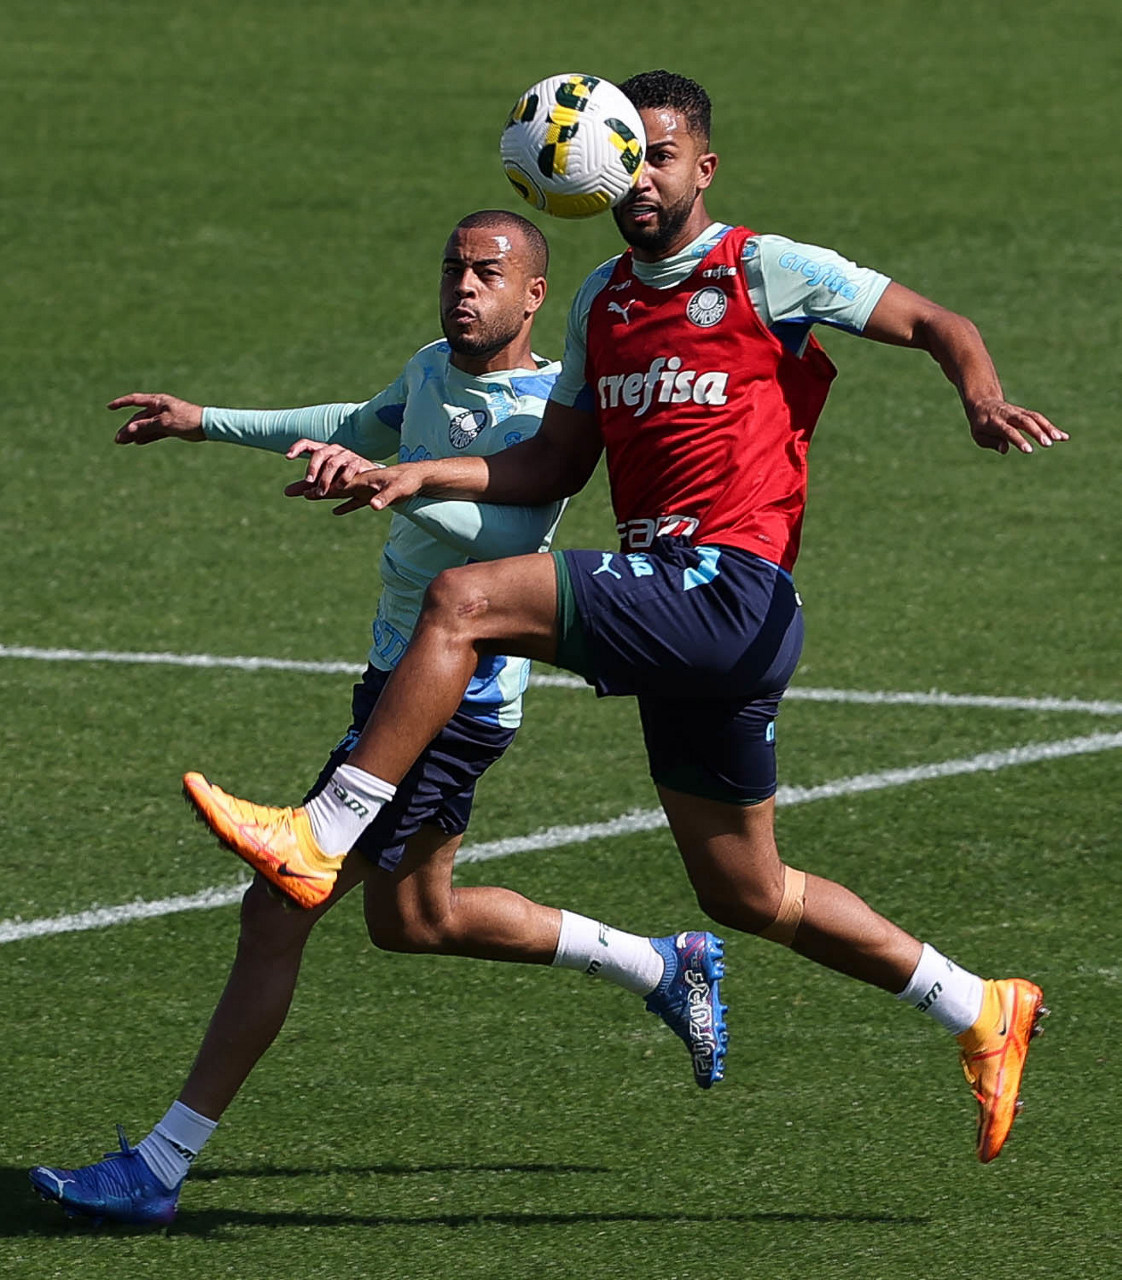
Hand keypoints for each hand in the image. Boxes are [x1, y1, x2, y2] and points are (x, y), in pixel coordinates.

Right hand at [108, 392, 204, 443]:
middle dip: (128, 428)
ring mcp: (164, 418)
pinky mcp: (170, 428)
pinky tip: (138, 442)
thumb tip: (130, 428)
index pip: (135, 400)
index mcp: (157, 401)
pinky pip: (154, 432)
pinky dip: (147, 436)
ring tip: (123, 442)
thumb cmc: (187, 420)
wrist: (206, 426)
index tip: (110, 407)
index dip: (121, 403)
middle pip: (139, 417)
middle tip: (118, 439)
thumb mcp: (164, 422)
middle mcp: (159, 408)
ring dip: (135, 433)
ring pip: (145, 426)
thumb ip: (146, 425)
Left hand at [283, 440, 387, 512]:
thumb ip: (305, 486)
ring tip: (321, 493)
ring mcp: (347, 455)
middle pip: (320, 454)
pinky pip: (349, 470)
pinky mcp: (359, 463)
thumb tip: (286, 492)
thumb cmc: (340, 476)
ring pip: (334, 463)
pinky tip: (337, 490)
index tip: (287, 457)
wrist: (368, 477)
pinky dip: (342, 480)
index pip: (307, 443)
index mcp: (323, 451)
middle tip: (308, 482)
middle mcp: (334, 450)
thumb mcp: (321, 480)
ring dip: (326, 479)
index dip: (297, 448)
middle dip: (313, 467)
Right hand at [283, 442, 427, 515]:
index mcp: (360, 480)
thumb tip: (373, 505)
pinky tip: (336, 511)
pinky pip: (353, 500)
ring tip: (306, 497)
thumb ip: (385, 498)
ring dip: (322, 495)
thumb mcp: (398, 490)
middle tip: (289, 491)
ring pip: (337, 492)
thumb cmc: (410, 482)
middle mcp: (358, 482)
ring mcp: (363, 488)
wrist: (421, 476)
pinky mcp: (372, 494)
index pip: (333, 485)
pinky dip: (344, 505)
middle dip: (309, 488)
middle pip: (328, 486)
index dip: (317, 488)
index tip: (301, 492)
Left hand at [968, 398, 1067, 454]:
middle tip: (1048, 444)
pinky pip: (1039, 418)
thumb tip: (1005, 449)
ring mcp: (1019, 412)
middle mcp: (1009, 415)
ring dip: (1048, 428)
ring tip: (1060, 438)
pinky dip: (1051, 427)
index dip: (1019, 440)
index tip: (1029, 450)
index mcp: (995, 422)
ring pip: (1035, 418)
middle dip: (1037, 432)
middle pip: (1025, 422)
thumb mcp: (979, 435)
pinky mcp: (1026, 413)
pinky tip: (1063, 437)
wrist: (983, 403)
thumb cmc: (981, 424)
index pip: (1009, 431)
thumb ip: (992, 442)